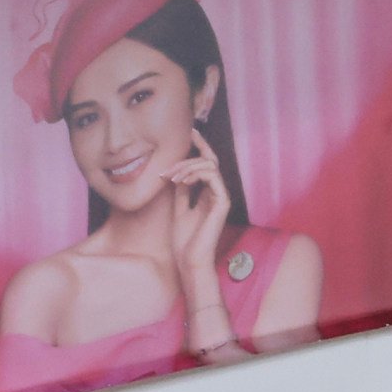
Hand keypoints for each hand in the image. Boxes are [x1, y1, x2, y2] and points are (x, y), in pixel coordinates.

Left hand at [167, 134, 233, 315]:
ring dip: (187, 166)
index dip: (199, 146)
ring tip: (171, 177)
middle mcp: (217, 193)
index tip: (188, 131)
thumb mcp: (178, 208)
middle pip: (208, 161)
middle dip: (187, 157)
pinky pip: (213, 177)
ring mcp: (221, 198)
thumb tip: (177, 171)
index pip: (206, 164)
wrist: (189, 261)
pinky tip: (180, 181)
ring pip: (210, 166)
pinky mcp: (223, 203)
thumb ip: (182, 190)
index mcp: (208, 194)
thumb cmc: (184, 241)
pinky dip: (195, 174)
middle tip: (168, 167)